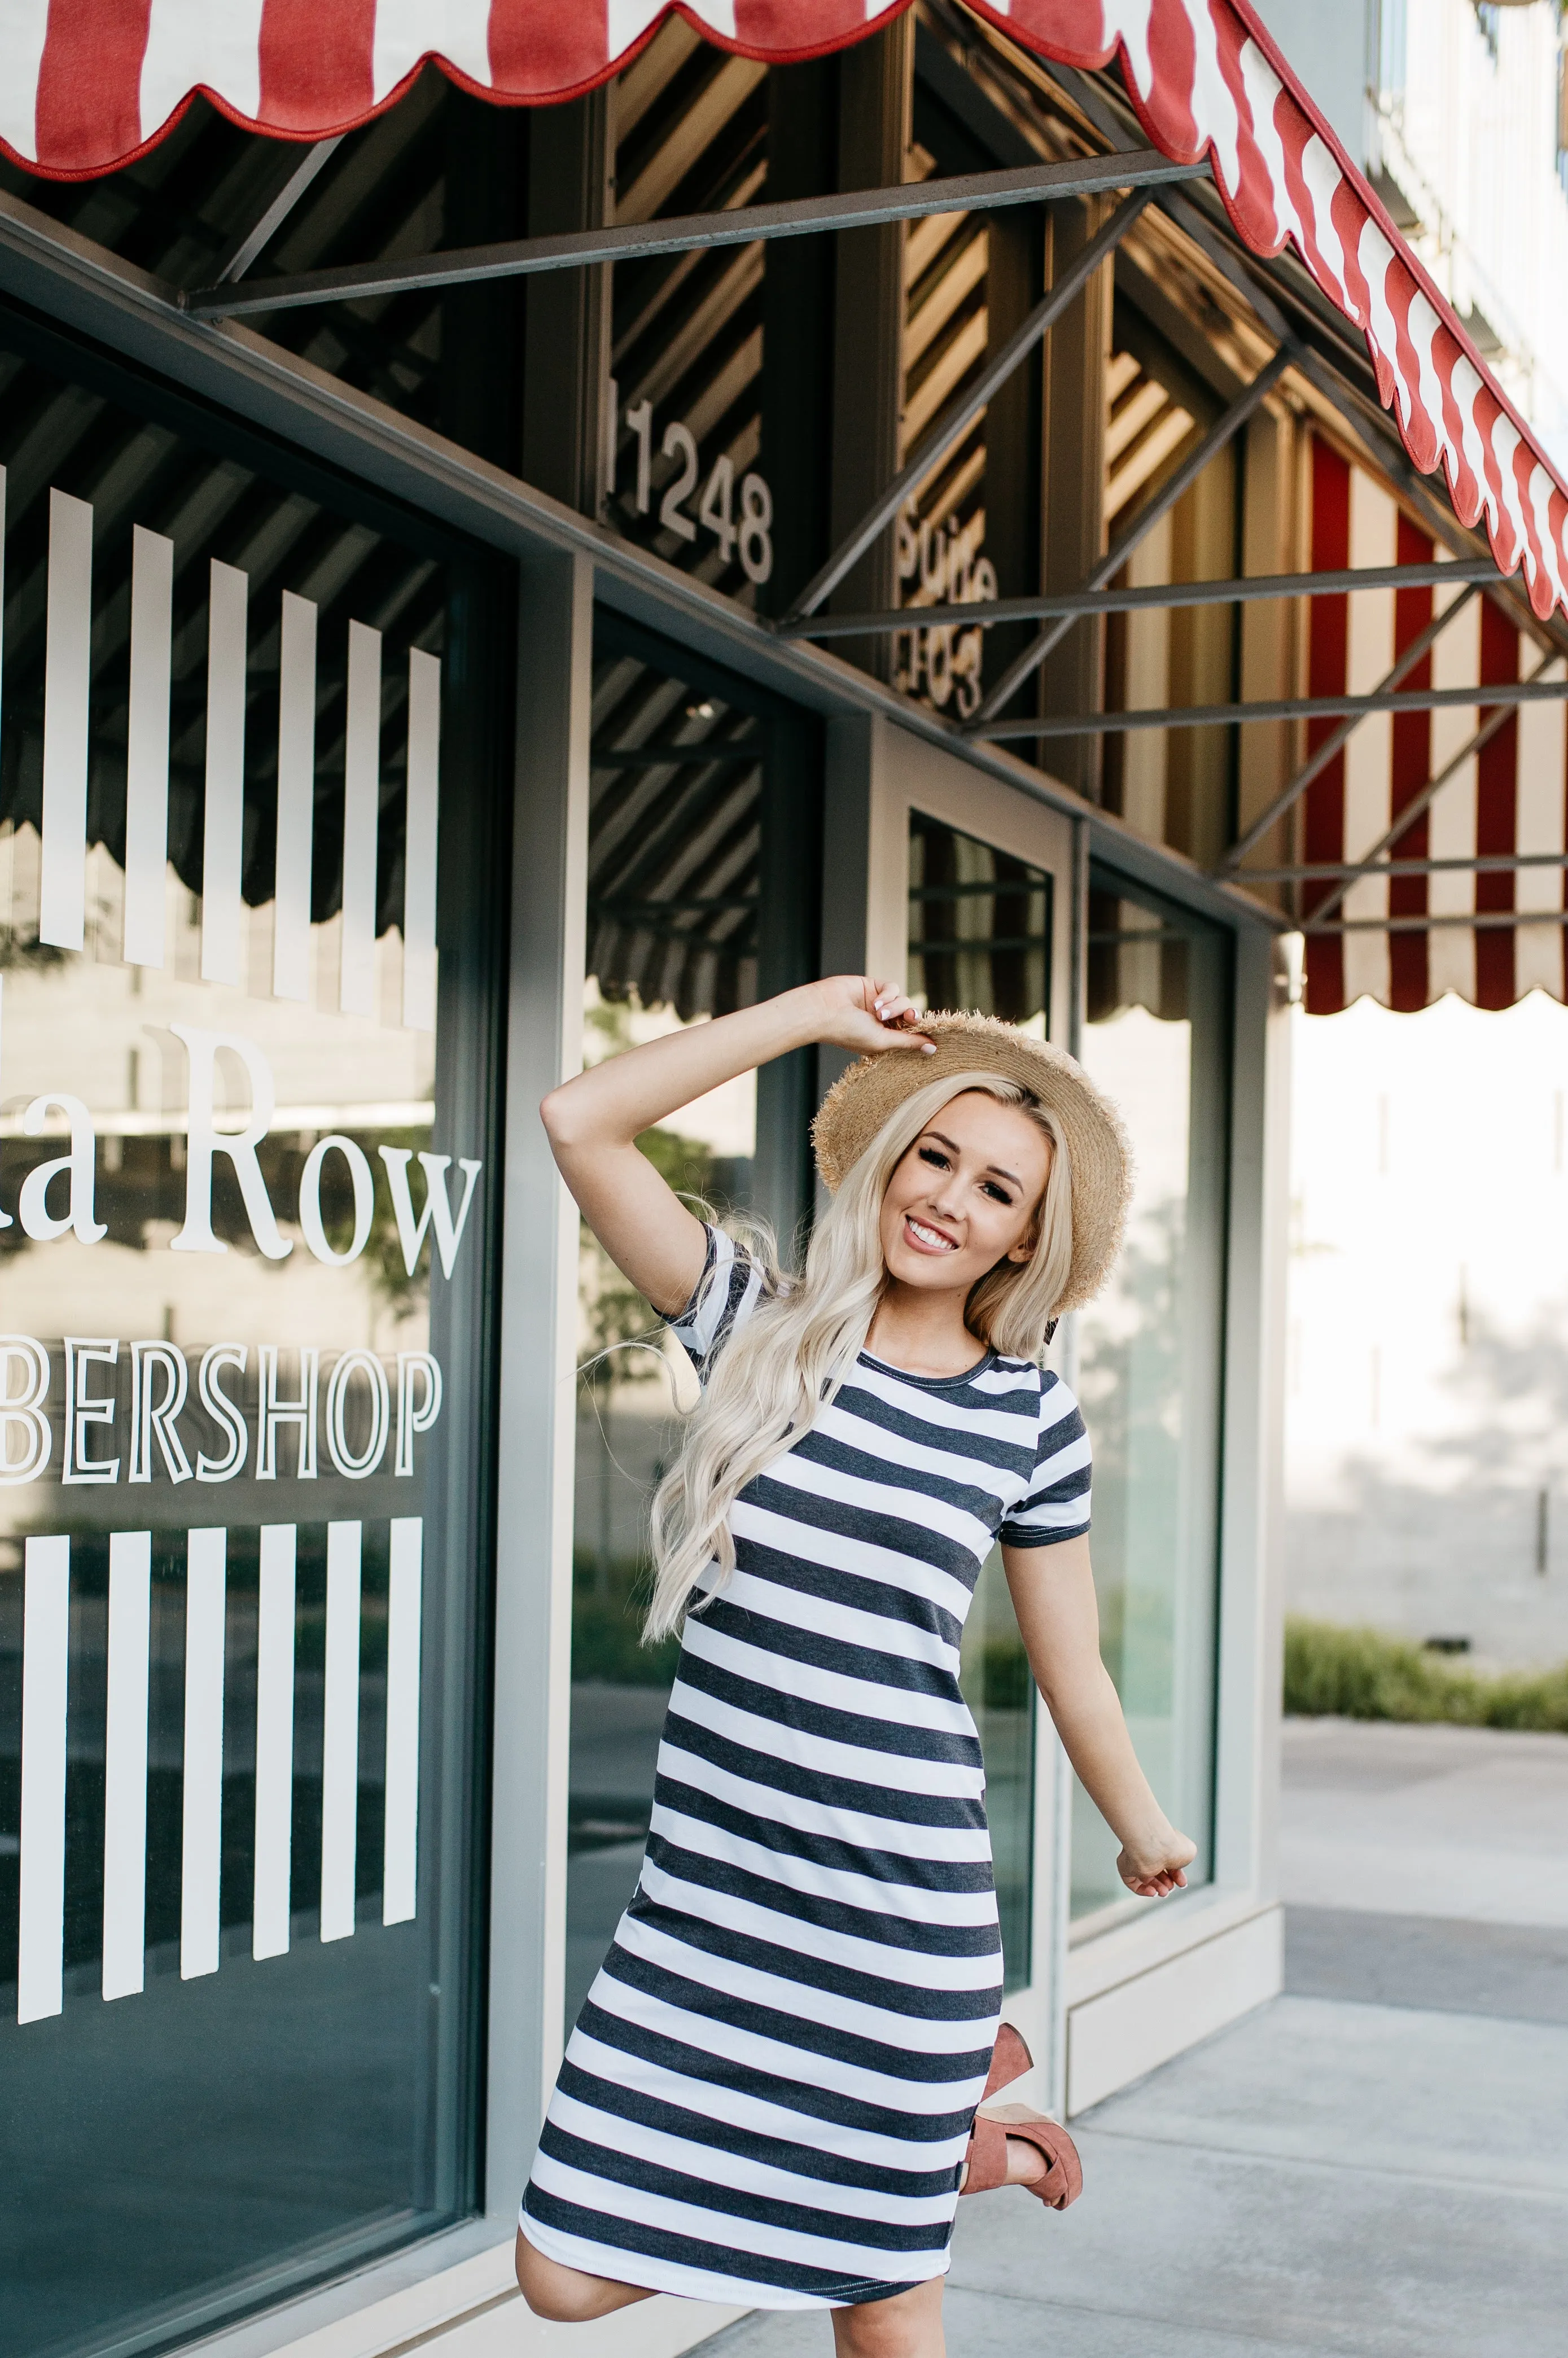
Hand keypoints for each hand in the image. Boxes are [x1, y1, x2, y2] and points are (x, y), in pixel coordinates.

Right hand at [805, 975, 936, 1058]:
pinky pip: (892, 987)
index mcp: (883, 1038)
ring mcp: (877, 1003)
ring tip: (879, 1012)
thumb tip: (933, 1050)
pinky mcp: (873, 987)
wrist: (824, 1011)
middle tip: (910, 1018)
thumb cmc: (849, 1032)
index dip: (919, 1031)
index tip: (931, 1032)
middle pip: (910, 1015)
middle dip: (912, 1016)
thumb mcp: (883, 1041)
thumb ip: (908, 1042)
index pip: (910, 1033)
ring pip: (903, 1000)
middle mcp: (882, 1021)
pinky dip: (888, 995)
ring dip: (895, 1006)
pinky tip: (875, 1002)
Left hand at [1117, 1826, 1197, 1899]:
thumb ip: (1185, 1858)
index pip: (1168, 1860)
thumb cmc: (1171, 1845)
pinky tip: (1153, 1891)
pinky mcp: (1125, 1866)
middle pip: (1157, 1870)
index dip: (1177, 1874)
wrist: (1153, 1844)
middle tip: (1172, 1887)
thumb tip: (1181, 1864)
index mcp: (1161, 1842)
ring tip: (1164, 1892)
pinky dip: (1142, 1890)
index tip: (1182, 1882)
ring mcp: (1135, 1856)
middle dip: (1167, 1882)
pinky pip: (1132, 1881)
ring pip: (1145, 1877)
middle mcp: (1147, 1848)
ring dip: (1157, 1887)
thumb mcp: (1188, 1852)